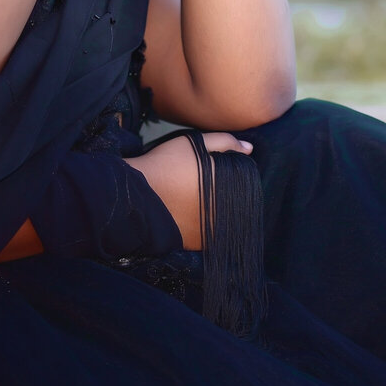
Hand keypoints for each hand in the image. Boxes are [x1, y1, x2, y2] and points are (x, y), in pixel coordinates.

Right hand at [125, 131, 252, 249]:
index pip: (245, 184)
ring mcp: (213, 229)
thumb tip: (249, 149)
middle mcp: (225, 209)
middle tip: (203, 190)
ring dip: (219, 214)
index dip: (233, 179)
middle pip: (236, 203)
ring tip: (197, 203)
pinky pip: (211, 236)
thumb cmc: (166, 164)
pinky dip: (206, 228)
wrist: (136, 194)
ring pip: (225, 221)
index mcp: (228, 185)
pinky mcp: (198, 243)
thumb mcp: (194, 144)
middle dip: (226, 196)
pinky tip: (192, 217)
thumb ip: (225, 142)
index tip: (216, 176)